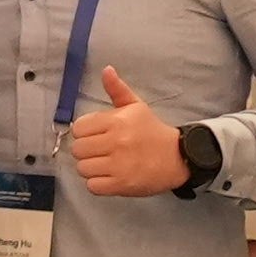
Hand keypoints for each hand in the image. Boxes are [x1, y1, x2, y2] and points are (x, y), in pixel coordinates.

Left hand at [66, 63, 190, 199]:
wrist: (178, 157)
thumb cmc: (152, 131)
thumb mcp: (136, 106)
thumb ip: (117, 89)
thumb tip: (106, 70)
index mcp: (116, 121)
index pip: (79, 128)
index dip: (84, 132)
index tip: (96, 135)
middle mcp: (116, 142)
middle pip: (78, 149)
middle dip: (86, 151)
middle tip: (100, 151)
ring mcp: (118, 165)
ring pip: (83, 168)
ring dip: (91, 168)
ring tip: (105, 164)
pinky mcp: (121, 184)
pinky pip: (93, 186)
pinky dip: (97, 184)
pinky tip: (109, 176)